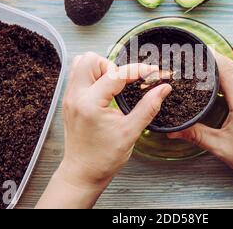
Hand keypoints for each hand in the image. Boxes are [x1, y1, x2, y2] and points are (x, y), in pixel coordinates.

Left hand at [37, 52, 171, 208]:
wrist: (83, 172)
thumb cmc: (103, 157)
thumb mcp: (130, 132)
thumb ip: (148, 107)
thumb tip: (163, 88)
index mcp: (90, 104)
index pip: (116, 74)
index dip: (138, 70)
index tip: (152, 72)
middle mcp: (76, 97)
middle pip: (91, 60)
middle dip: (112, 65)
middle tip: (124, 82)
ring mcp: (70, 98)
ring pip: (81, 63)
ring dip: (100, 68)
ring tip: (114, 85)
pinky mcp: (69, 101)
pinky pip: (77, 75)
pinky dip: (92, 76)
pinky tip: (105, 90)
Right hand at [169, 44, 232, 208]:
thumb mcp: (220, 147)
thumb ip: (195, 134)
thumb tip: (171, 130)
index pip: (224, 69)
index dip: (208, 56)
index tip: (193, 48)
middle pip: (232, 66)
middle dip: (212, 56)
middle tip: (194, 51)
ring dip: (227, 57)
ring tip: (210, 49)